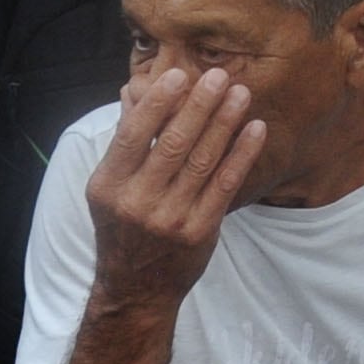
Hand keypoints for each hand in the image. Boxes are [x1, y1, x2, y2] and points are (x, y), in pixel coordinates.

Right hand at [80, 62, 266, 306]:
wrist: (137, 288)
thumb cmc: (123, 226)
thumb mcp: (110, 187)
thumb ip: (125, 140)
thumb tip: (133, 89)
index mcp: (108, 185)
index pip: (133, 135)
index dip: (157, 102)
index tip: (179, 74)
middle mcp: (137, 201)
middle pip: (173, 143)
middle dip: (199, 106)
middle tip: (219, 75)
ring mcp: (170, 218)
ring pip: (203, 160)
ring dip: (225, 122)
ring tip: (240, 93)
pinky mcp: (199, 230)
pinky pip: (226, 183)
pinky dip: (242, 153)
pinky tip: (255, 129)